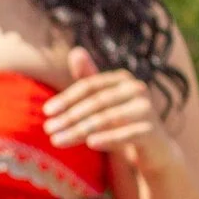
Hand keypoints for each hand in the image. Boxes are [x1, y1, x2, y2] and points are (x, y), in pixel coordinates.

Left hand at [43, 48, 177, 169]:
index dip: (67, 98)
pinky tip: (90, 143)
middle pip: (97, 102)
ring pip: (108, 118)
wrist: (152, 147)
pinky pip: (127, 134)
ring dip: (80, 130)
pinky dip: (109, 138)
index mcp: (122, 79)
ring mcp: (146, 109)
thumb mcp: (103, 100)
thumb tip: (75, 50)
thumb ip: (89, 78)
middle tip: (48, 129)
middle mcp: (136, 90)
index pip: (90, 85)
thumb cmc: (120, 121)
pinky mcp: (152, 131)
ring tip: (56, 140)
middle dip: (70, 116)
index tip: (46, 111)